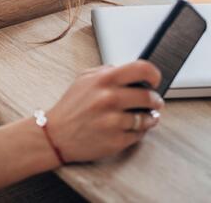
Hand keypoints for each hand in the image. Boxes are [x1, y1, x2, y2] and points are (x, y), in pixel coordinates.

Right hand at [44, 60, 163, 162]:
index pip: (142, 69)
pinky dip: (138, 132)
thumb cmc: (71, 107)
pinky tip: (130, 128)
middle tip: (154, 102)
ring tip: (143, 117)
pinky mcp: (115, 141)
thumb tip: (130, 71)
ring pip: (147, 118)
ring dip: (148, 118)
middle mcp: (109, 99)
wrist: (55, 136)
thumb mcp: (84, 79)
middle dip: (155, 100)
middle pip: (149, 97)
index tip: (155, 81)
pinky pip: (138, 135)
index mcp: (104, 80)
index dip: (154, 74)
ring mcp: (113, 121)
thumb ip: (106, 71)